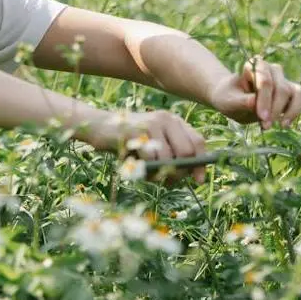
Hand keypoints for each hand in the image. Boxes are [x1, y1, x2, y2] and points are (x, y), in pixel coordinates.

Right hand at [89, 110, 207, 183]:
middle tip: (167, 180)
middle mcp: (166, 119)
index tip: (198, 180)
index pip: (198, 141)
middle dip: (179, 171)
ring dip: (159, 173)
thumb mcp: (154, 146)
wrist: (99, 127)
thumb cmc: (129, 142)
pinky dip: (145, 169)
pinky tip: (137, 167)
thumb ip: (172, 155)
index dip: (201, 163)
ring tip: (148, 173)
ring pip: (167, 159)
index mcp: (174, 121)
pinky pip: (149, 159)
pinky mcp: (136, 132)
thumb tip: (190, 176)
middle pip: (186, 152)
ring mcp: (150, 124)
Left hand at [208, 56, 300, 128]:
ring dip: (293, 111)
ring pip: (299, 92)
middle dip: (275, 109)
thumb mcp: (228, 101)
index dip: (265, 100)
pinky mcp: (294, 95)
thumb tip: (255, 102)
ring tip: (282, 126)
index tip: (261, 117)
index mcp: (256, 66)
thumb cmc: (229, 98)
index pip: (265, 81)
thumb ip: (241, 101)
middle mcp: (273, 71)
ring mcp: (285, 82)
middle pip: (282, 88)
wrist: (232, 101)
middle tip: (265, 126)